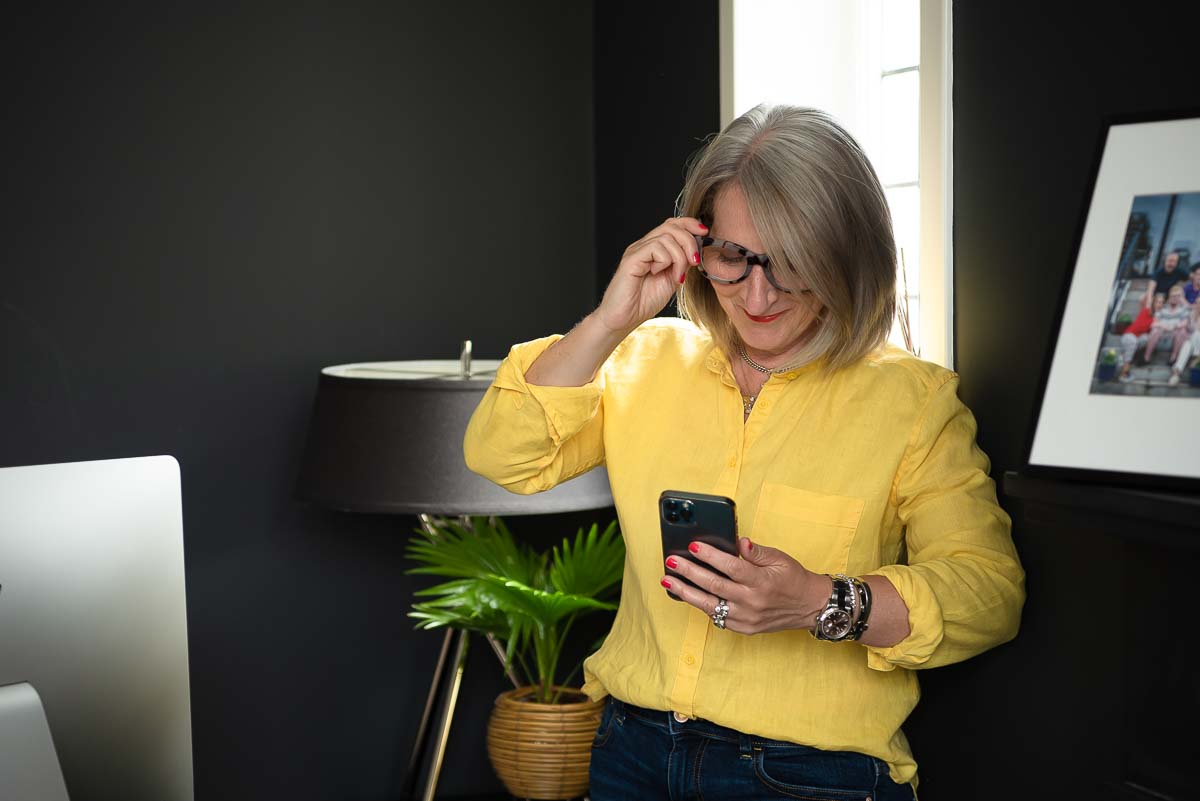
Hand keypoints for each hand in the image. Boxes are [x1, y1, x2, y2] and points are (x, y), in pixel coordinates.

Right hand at [595, 217, 707, 335]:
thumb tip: (696, 251)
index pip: (672, 224)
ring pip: (666, 237)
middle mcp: (643, 246)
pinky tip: (657, 274)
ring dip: (679, 257)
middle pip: (671, 226)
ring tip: (676, 276)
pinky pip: (655, 248)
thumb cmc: (643, 302)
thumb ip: (682, 264)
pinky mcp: (631, 259)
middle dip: (689, 242)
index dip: (690, 224)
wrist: (623, 319)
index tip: (704, 233)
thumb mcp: (672, 280)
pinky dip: (664, 261)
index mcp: (653, 249)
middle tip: (694, 261)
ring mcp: (636, 251)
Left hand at [661, 537, 829, 633]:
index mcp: (762, 582)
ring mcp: (746, 618)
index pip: (731, 567)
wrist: (810, 607)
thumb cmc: (794, 579)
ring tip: (668, 581)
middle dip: (689, 572)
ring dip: (686, 592)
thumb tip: (738, 541)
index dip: (710, 556)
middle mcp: (752, 602)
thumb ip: (757, 551)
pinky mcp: (744, 629)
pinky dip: (700, 605)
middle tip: (671, 562)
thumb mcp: (780, 559)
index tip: (692, 545)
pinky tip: (686, 594)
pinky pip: (717, 617)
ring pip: (710, 605)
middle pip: (714, 586)